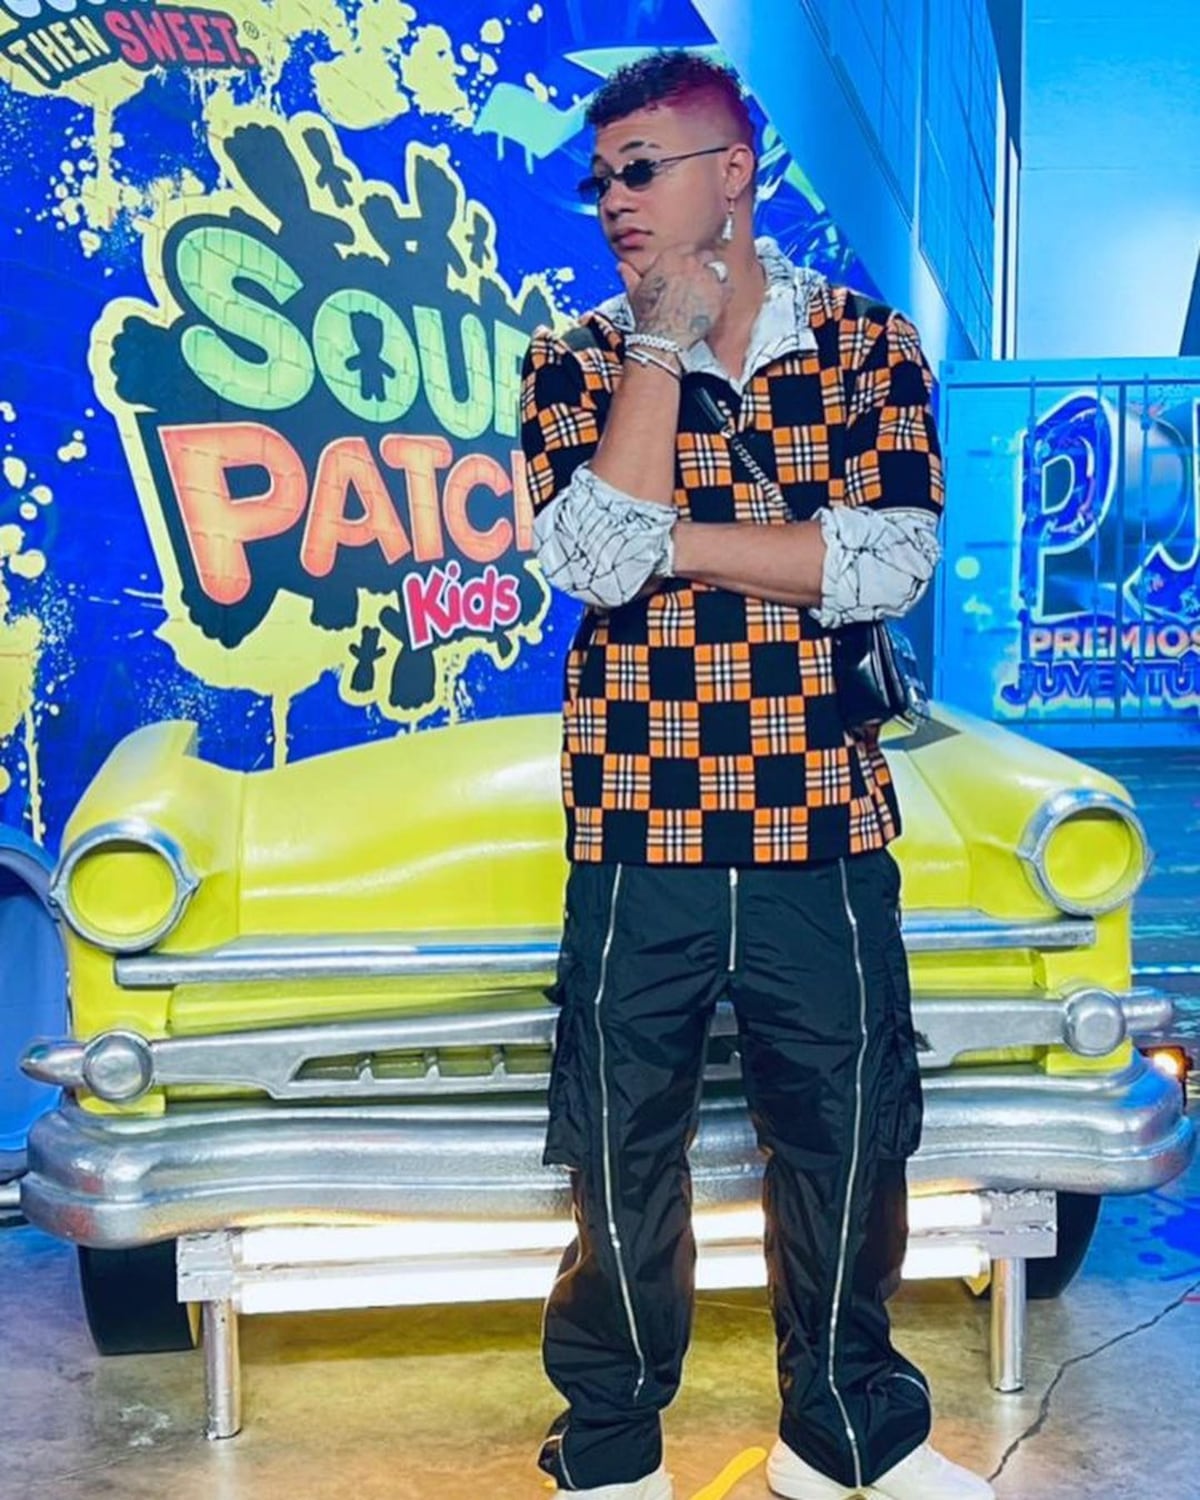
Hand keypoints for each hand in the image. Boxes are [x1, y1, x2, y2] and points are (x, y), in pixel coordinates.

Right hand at [618, 248, 732, 349]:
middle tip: (700, 283)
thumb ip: (630, 276)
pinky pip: (728, 287)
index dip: (689, 260)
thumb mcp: (635, 293)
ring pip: (719, 270)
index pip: (688, 248)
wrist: (662, 337)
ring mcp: (707, 277)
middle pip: (706, 256)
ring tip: (708, 294)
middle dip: (704, 268)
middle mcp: (691, 263)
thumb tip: (622, 267)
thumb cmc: (649, 316)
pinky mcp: (719, 293)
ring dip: (715, 279)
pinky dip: (724, 295)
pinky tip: (715, 304)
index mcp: (671, 257)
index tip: (689, 270)